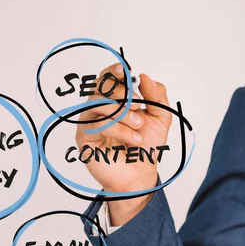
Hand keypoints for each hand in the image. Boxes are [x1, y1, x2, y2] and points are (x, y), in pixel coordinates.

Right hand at [75, 63, 171, 225]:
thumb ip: (156, 96)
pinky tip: (133, 139)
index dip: (114, 72)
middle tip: (139, 105)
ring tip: (139, 126)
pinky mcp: (84, 138)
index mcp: (114, 100)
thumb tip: (145, 77)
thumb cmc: (146, 146)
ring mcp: (89, 122)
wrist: (141, 174)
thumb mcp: (160, 118)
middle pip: (100, 87)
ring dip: (122, 113)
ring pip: (98, 104)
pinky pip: (97, 125)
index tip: (126, 71)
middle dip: (122, 93)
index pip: (107, 78)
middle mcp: (98, 108)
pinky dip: (118, 130)